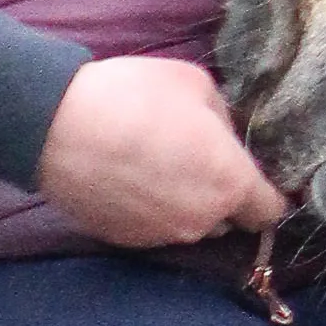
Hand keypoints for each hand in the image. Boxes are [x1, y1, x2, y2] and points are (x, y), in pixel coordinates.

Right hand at [36, 56, 291, 245]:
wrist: (55, 127)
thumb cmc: (133, 97)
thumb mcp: (195, 84)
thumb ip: (223, 118)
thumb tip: (223, 137)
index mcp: (230, 182)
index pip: (270, 210)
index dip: (269, 194)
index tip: (255, 176)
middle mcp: (202, 220)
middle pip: (228, 217)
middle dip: (221, 193)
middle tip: (196, 157)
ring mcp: (160, 236)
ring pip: (189, 223)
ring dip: (185, 202)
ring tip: (157, 164)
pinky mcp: (124, 240)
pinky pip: (153, 226)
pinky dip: (149, 208)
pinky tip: (129, 177)